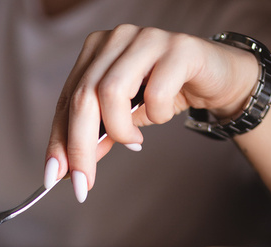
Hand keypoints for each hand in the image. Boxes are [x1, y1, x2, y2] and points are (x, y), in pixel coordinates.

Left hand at [44, 25, 258, 201]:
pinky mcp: (179, 48)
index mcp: (95, 53)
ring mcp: (146, 39)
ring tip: (134, 141)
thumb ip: (96, 137)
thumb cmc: (164, 95)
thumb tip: (69, 170)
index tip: (54, 179)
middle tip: (84, 183)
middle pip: (83, 98)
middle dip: (79, 148)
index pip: (66, 102)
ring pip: (111, 92)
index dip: (58, 142)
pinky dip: (156, 114)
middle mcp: (116, 38)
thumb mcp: (123, 120)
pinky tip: (162, 114)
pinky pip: (155, 92)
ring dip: (120, 130)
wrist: (216, 79)